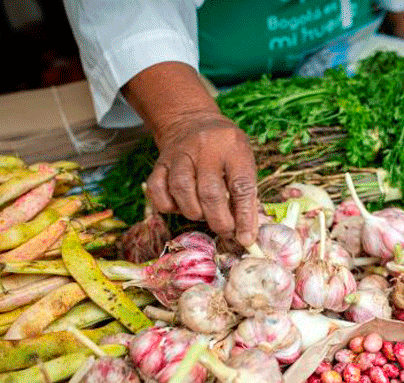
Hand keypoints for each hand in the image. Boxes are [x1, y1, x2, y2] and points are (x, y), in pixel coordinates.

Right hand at [122, 62, 257, 246]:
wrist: (192, 122)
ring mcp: (179, 154)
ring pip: (182, 191)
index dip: (244, 217)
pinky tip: (181, 205)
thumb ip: (246, 194)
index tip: (245, 239)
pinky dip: (169, 206)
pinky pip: (158, 191)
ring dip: (195, 212)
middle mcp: (205, 148)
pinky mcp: (159, 162)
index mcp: (233, 147)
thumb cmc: (225, 150)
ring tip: (204, 213)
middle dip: (219, 221)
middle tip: (226, 231)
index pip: (241, 186)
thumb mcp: (243, 161)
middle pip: (210, 193)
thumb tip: (246, 235)